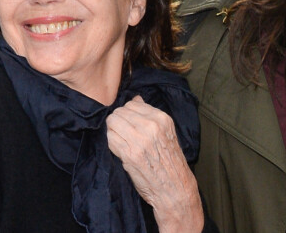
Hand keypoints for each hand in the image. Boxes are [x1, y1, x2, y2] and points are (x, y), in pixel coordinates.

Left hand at [106, 96, 203, 232]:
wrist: (174, 187)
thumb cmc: (170, 159)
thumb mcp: (166, 131)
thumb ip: (150, 115)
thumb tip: (135, 99)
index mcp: (162, 118)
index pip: (133, 103)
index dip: (127, 112)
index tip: (128, 122)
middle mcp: (151, 126)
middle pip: (120, 112)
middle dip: (118, 120)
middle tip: (122, 132)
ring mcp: (140, 140)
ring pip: (113, 123)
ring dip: (113, 131)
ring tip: (121, 140)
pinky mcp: (130, 155)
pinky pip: (111, 139)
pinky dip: (112, 143)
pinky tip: (120, 149)